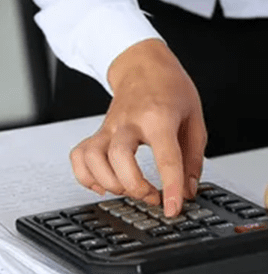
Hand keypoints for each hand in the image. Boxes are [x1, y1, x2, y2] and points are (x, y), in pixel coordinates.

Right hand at [69, 39, 207, 216]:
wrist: (142, 66)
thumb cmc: (169, 88)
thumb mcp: (194, 119)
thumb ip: (192, 158)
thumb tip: (186, 189)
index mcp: (158, 117)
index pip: (165, 157)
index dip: (170, 187)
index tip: (171, 208)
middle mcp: (128, 123)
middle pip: (119, 158)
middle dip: (134, 186)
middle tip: (150, 195)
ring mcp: (108, 128)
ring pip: (93, 159)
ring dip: (108, 183)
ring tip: (126, 189)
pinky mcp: (96, 134)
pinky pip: (78, 158)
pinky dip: (85, 177)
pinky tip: (101, 184)